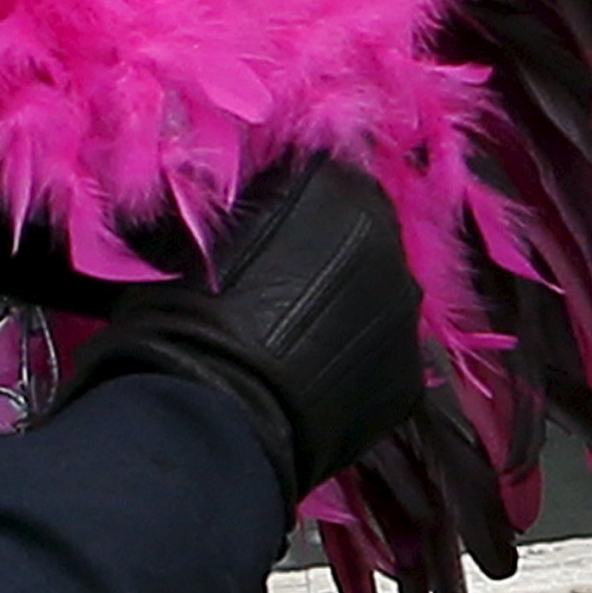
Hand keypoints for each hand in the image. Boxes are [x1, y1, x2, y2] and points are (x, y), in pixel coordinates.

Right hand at [61, 158, 424, 510]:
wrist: (209, 419)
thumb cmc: (183, 315)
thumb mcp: (196, 232)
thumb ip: (235, 204)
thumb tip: (233, 194)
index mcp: (334, 183)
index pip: (321, 172)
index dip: (290, 202)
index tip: (261, 229)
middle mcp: (386, 234)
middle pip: (360, 231)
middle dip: (326, 252)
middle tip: (278, 290)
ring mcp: (404, 308)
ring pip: (375, 293)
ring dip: (345, 306)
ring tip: (294, 342)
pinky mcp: (408, 375)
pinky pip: (380, 355)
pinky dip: (353, 363)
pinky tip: (312, 385)